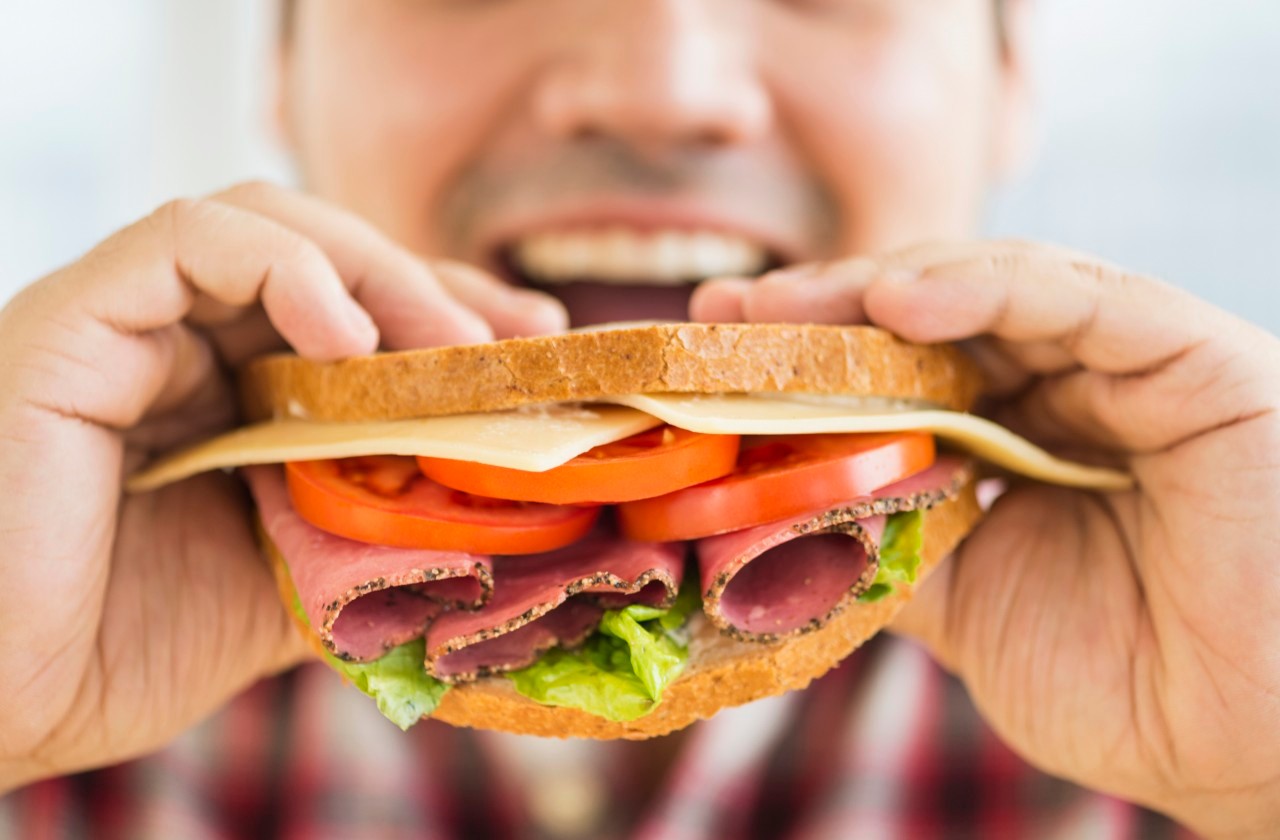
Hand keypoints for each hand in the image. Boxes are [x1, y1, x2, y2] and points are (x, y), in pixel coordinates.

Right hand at [0, 182, 565, 790]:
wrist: (2, 701)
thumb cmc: (122, 648)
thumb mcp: (292, 582)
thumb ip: (370, 533)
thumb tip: (489, 521)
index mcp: (233, 394)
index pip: (358, 313)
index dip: (451, 317)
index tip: (538, 350)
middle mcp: (182, 345)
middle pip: (328, 260)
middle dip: (432, 287)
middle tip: (517, 338)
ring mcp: (128, 324)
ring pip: (266, 226)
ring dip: (376, 269)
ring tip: (447, 338)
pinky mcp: (76, 320)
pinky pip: (186, 239)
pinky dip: (285, 268)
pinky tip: (349, 337)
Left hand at [693, 242, 1279, 837]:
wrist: (1253, 745)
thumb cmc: (1132, 685)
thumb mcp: (964, 608)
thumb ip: (885, 541)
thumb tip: (775, 509)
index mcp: (1013, 444)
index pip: (896, 375)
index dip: (805, 363)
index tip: (711, 358)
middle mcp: (1064, 392)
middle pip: (928, 321)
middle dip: (821, 313)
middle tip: (727, 314)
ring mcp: (1124, 368)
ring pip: (989, 290)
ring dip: (877, 289)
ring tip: (784, 306)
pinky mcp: (1189, 355)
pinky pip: (1080, 296)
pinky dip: (988, 285)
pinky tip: (899, 296)